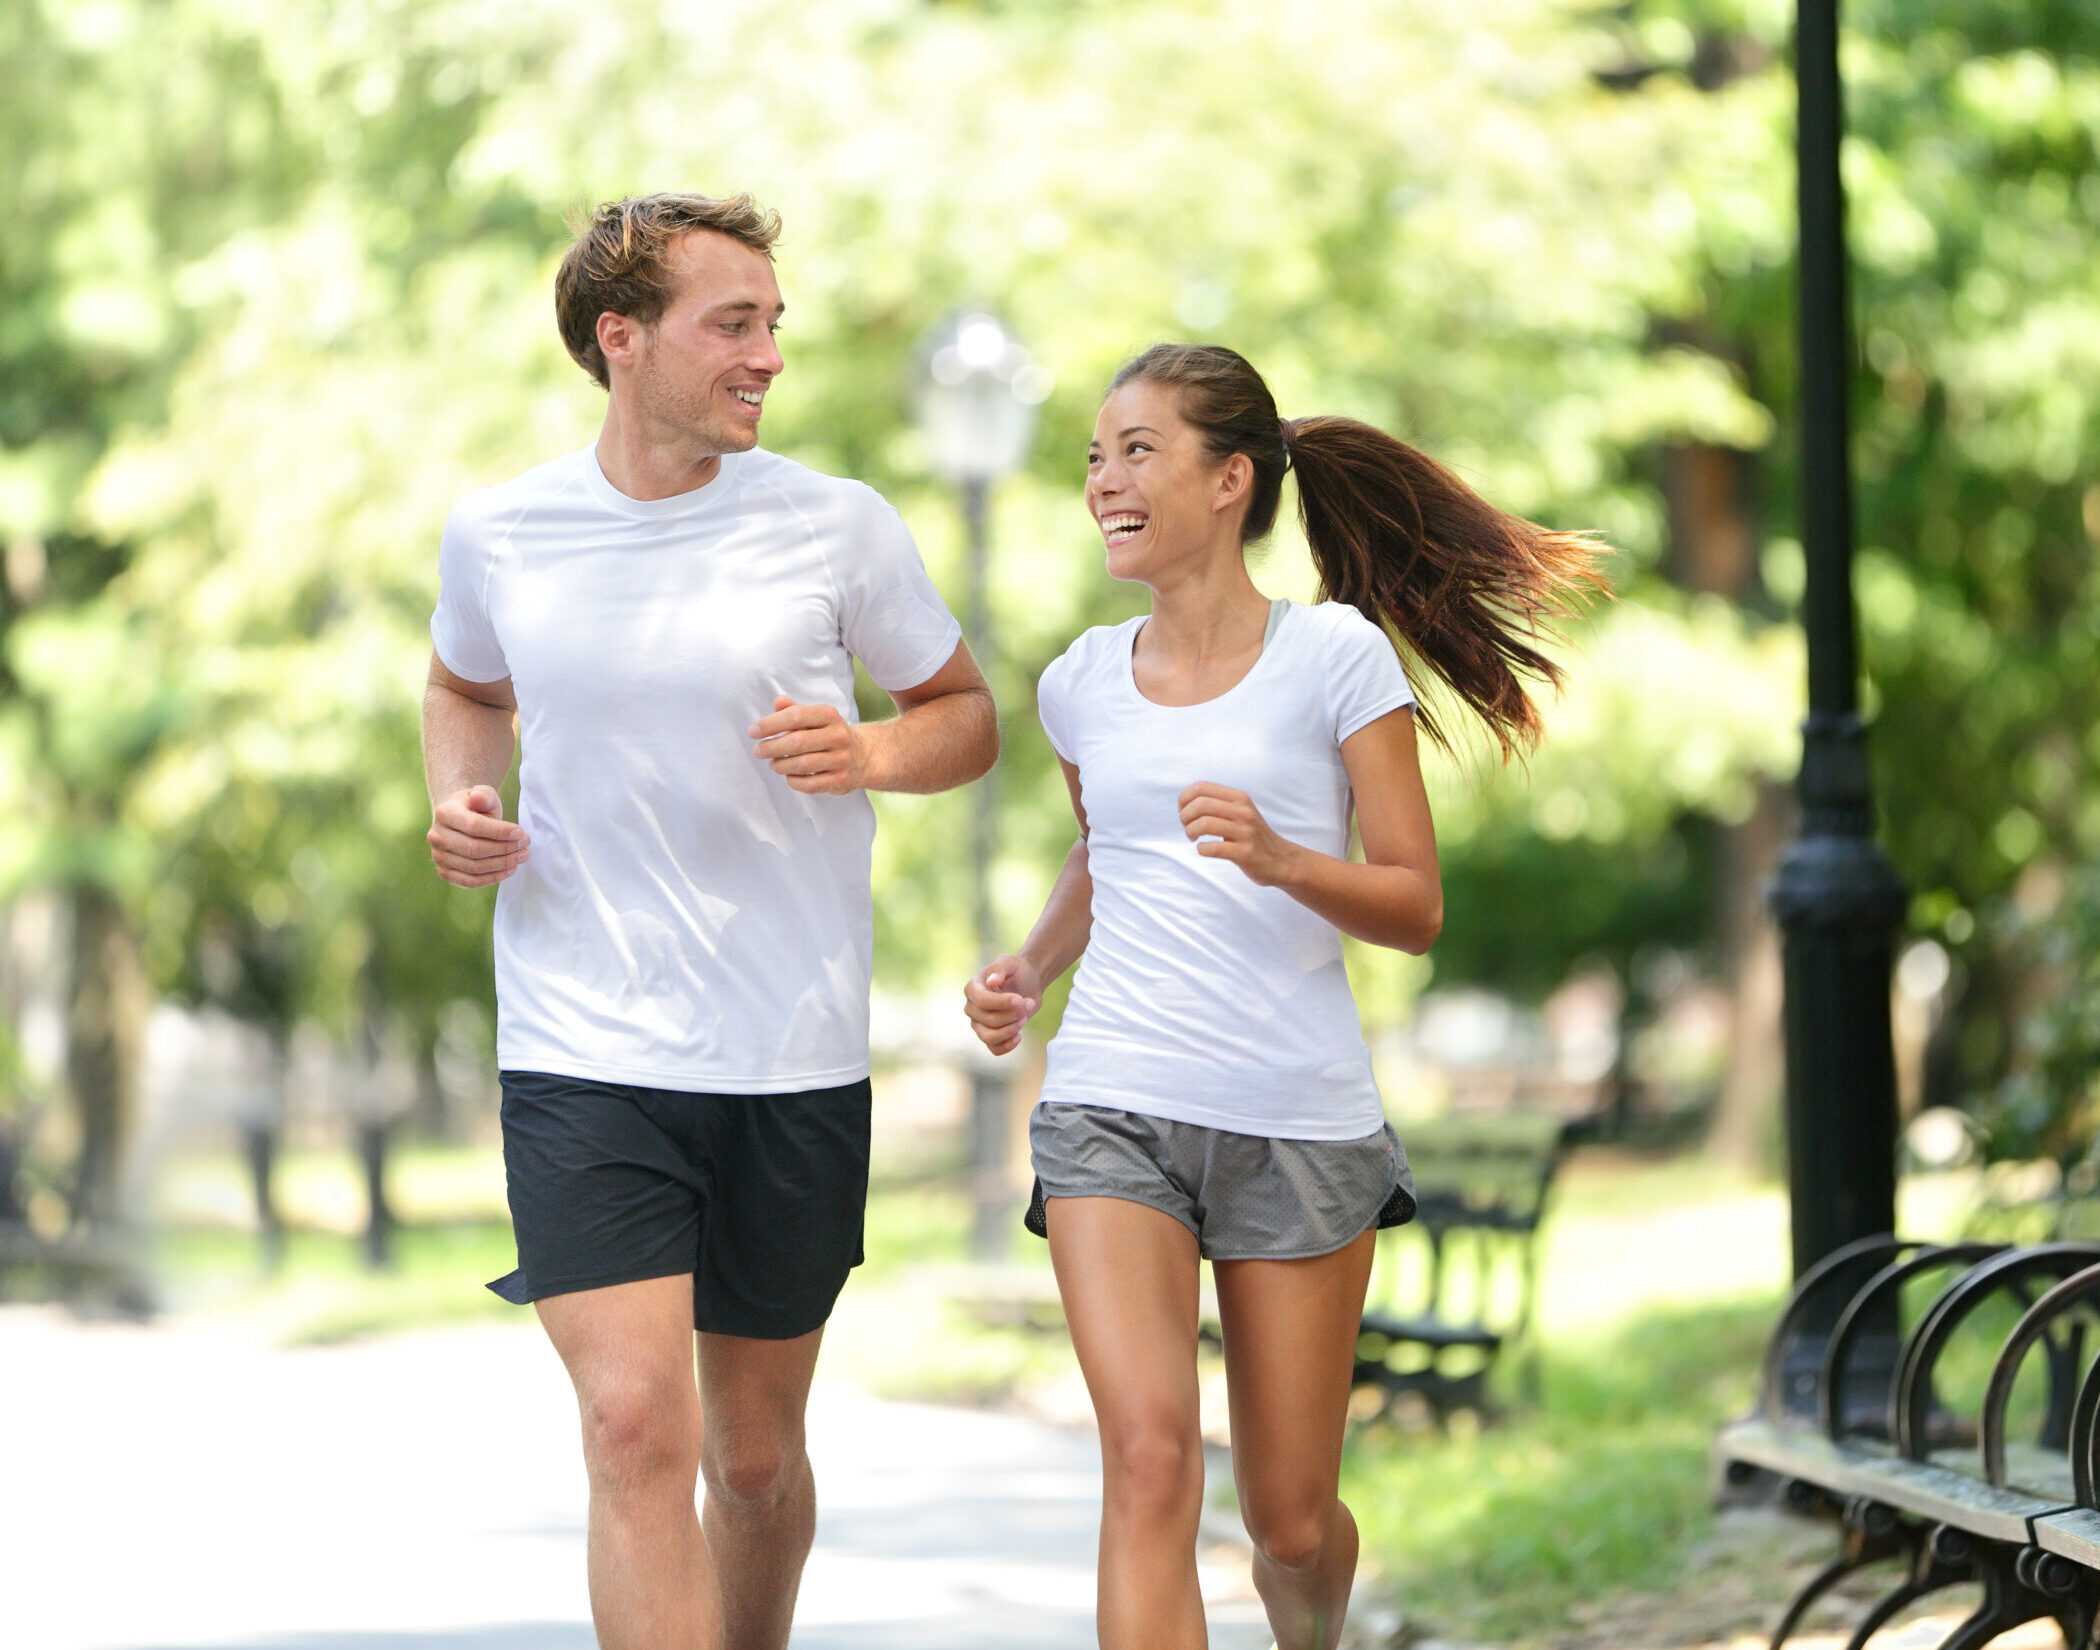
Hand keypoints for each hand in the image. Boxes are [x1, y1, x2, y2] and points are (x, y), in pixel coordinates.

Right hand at [427, 785, 529, 887]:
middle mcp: (437, 836)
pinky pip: (471, 881)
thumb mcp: (483, 794)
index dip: (499, 832)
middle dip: (505, 849)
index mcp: (444, 814)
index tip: (520, 833)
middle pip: (474, 849)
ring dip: (503, 864)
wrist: (461, 819)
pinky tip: (510, 869)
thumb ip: (483, 795)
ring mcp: (439, 857)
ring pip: (474, 867)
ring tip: (522, 856)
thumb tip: (478, 798)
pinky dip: (493, 878)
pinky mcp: (445, 873)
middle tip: (525, 846)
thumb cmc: (476, 806)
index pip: (473, 826)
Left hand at [750, 696, 868, 793]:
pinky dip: (793, 781)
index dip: (770, 724)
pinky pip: (809, 784)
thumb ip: (795, 710)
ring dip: (780, 765)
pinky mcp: (840, 781)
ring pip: (802, 765)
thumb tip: (777, 702)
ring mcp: (841, 760)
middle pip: (797, 742)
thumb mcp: (816, 718)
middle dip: (771, 747)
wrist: (865, 756)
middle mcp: (838, 736)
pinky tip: (789, 775)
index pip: (796, 716)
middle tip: (758, 751)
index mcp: (829, 716)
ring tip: (773, 764)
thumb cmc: (830, 734)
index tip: (752, 731)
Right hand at [963, 953, 1042, 1056]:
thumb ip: (1000, 968)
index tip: (1020, 998)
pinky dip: (1007, 1046)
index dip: (1002, 1003)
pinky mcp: (990, 1035)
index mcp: (972, 988)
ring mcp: (979, 1024)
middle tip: (1028, 1003)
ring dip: (1010, 1030)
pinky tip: (1019, 1035)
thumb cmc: (1017, 970)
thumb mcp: (1010, 962)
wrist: (1028, 982)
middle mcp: (972, 1007)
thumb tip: (991, 981)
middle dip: (1012, 1015)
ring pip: (989, 1037)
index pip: (982, 1002)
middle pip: (988, 1020)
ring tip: (1025, 1017)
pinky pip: (994, 1049)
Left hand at [1178, 782, 1301, 887]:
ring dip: (1191, 832)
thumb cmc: (1252, 835)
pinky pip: (1214, 848)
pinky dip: (1202, 849)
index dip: (1184, 798)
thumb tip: (1185, 799)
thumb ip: (1218, 803)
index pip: (1201, 787)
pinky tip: (1204, 849)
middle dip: (1185, 816)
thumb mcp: (1240, 812)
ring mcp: (1246, 832)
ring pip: (1204, 824)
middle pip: (1200, 805)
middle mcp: (1243, 812)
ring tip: (1193, 838)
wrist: (1281, 859)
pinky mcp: (1245, 853)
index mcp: (1239, 798)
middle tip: (1186, 827)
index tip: (1182, 810)